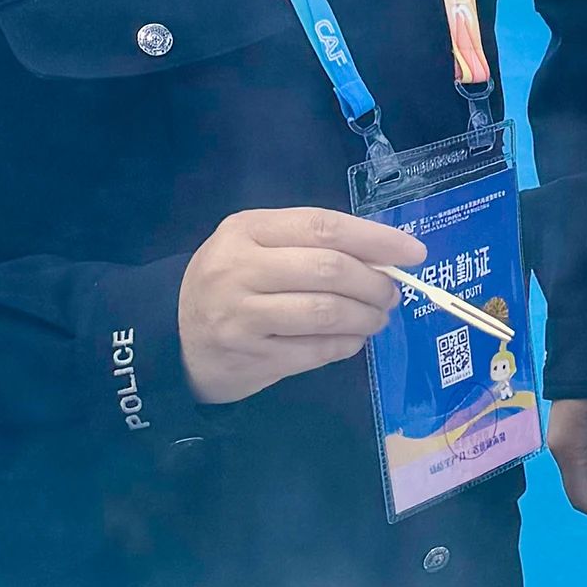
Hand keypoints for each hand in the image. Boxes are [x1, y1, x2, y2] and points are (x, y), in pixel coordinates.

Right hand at [177, 206, 421, 404]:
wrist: (172, 337)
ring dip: (366, 318)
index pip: (324, 227)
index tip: (414, 253)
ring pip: (326, 314)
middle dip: (374, 283)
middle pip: (330, 271)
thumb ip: (312, 243)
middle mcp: (240, 270)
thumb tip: (384, 256)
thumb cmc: (230, 281)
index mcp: (246, 230)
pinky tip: (352, 340)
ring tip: (377, 317)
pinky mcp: (250, 358)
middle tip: (392, 293)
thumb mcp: (257, 244)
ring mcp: (242, 317)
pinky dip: (346, 345)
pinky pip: (315, 351)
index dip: (376, 239)